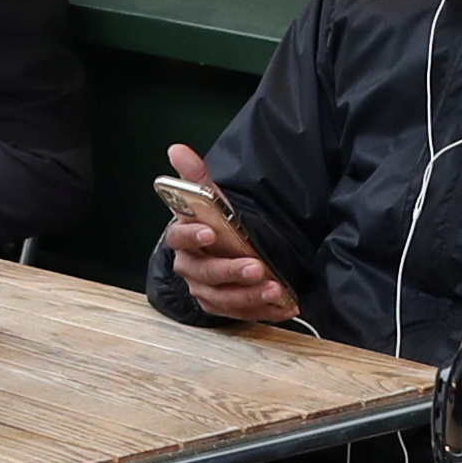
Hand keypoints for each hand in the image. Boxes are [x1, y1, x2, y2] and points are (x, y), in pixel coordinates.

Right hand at [163, 142, 298, 327]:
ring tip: (275, 289)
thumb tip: (177, 149)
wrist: (221, 249)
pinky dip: (263, 311)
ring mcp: (205, 290)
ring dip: (250, 296)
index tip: (209, 232)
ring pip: (224, 298)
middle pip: (206, 273)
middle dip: (232, 272)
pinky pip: (241, 313)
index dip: (192, 236)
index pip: (179, 238)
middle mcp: (190, 267)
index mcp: (183, 239)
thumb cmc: (213, 223)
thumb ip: (196, 176)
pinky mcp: (222, 306)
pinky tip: (284, 305)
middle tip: (256, 267)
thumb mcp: (209, 197)